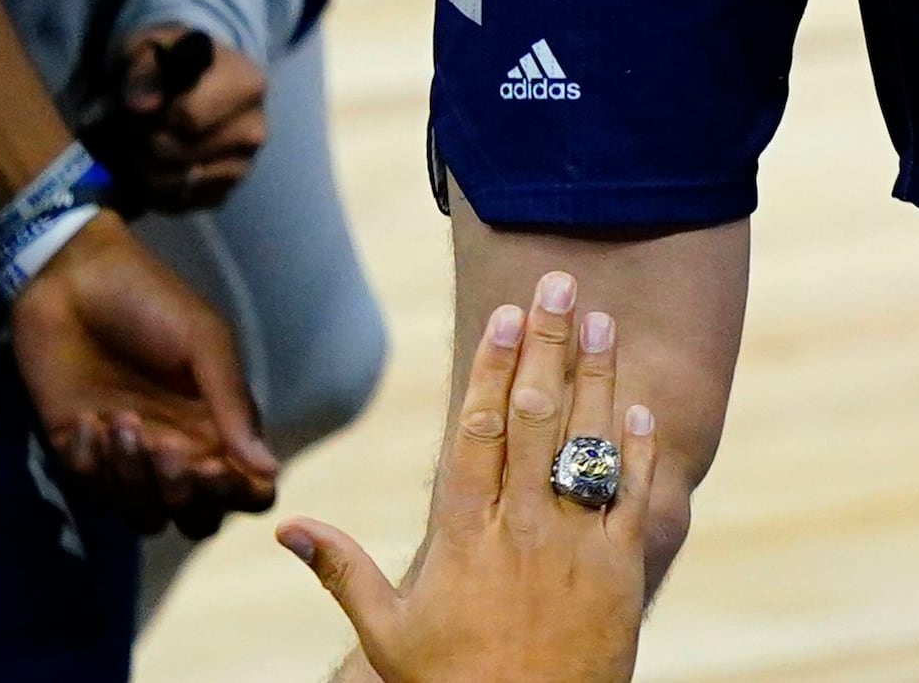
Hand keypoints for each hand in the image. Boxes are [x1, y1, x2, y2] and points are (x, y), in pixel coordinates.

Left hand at [13, 211, 277, 534]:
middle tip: (165, 446)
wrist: (70, 276)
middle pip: (196, 518)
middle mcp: (178, 451)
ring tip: (119, 421)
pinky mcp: (78, 453)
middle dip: (183, 495)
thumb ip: (232, 404)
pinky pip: (90, 492)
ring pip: (143, 516)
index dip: (238, 495)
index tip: (216, 467)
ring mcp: (127, 457)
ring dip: (132, 479)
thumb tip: (270, 471)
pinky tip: (86, 418)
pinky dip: (89, 462)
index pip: (246, 490)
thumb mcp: (203, 340)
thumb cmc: (150, 299)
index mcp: (217, 425)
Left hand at [87, 25, 267, 210]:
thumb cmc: (170, 59)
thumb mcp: (150, 47)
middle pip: (180, 154)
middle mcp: (254, 131)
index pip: (188, 117)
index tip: (133, 108)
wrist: (194, 81)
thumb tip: (142, 107)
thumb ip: (143, 72)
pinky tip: (145, 168)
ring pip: (177, 185)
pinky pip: (180, 204)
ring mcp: (242, 167)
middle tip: (124, 133)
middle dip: (141, 147)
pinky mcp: (225, 192)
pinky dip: (153, 193)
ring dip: (142, 172)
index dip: (150, 117)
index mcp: (247, 85)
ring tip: (130, 151)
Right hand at [285, 273, 666, 682]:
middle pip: (534, 419)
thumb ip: (341, 570)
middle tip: (560, 284)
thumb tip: (284, 524)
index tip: (504, 316)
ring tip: (600, 321)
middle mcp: (520, 530)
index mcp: (463, 537)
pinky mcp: (619, 572)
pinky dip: (634, 450)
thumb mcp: (387, 633)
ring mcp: (574, 547)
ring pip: (585, 444)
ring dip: (594, 377)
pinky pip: (631, 498)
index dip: (492, 368)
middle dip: (547, 345)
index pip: (477, 432)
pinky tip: (634, 405)